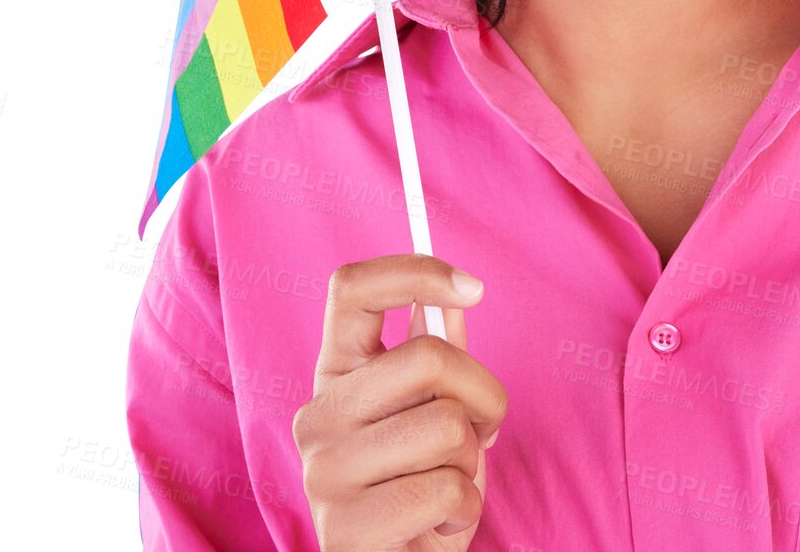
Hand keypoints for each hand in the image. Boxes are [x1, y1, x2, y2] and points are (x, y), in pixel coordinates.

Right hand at [292, 254, 507, 549]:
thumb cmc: (420, 480)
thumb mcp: (431, 408)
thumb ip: (438, 353)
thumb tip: (455, 296)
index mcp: (336, 372)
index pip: (351, 289)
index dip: (416, 272)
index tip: (473, 288)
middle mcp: (317, 415)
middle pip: (428, 355)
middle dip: (482, 394)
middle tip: (478, 430)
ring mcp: (323, 473)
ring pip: (447, 425)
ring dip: (471, 460)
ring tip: (447, 482)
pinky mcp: (345, 531)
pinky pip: (448, 489)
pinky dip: (464, 508)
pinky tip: (437, 523)